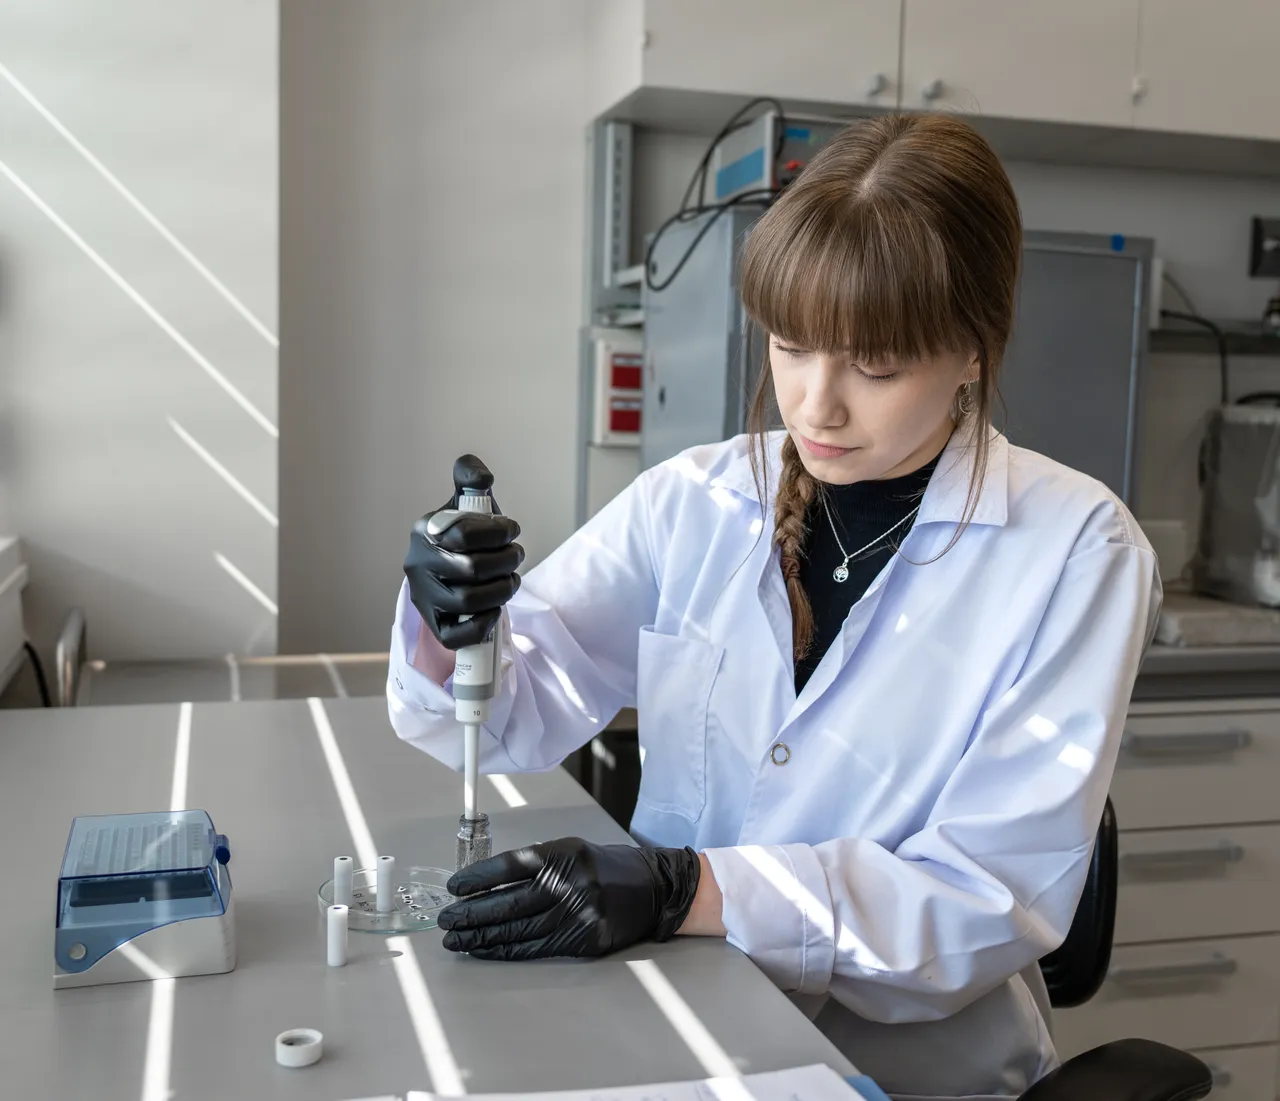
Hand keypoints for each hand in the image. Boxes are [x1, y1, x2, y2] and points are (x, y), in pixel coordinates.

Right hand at [404, 455, 523, 649]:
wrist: (449, 572)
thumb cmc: (465, 536)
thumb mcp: (466, 503)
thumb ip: (471, 478)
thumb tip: (480, 473)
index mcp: (425, 531)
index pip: (464, 533)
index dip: (498, 532)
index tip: (513, 530)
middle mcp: (418, 565)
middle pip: (470, 569)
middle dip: (505, 561)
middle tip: (518, 555)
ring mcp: (424, 597)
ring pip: (466, 602)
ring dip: (501, 590)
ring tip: (512, 579)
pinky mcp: (434, 625)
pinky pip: (455, 635)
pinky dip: (482, 623)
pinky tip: (495, 609)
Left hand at [437, 837, 700, 959]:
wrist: (653, 888)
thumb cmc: (603, 867)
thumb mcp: (570, 851)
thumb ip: (534, 864)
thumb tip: (485, 884)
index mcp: (564, 854)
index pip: (510, 866)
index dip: (477, 878)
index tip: (453, 888)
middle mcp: (571, 883)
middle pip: (510, 903)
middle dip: (472, 913)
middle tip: (445, 919)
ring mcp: (579, 914)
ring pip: (519, 930)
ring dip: (482, 937)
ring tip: (456, 939)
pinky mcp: (585, 941)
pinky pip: (537, 949)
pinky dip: (506, 951)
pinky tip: (485, 950)